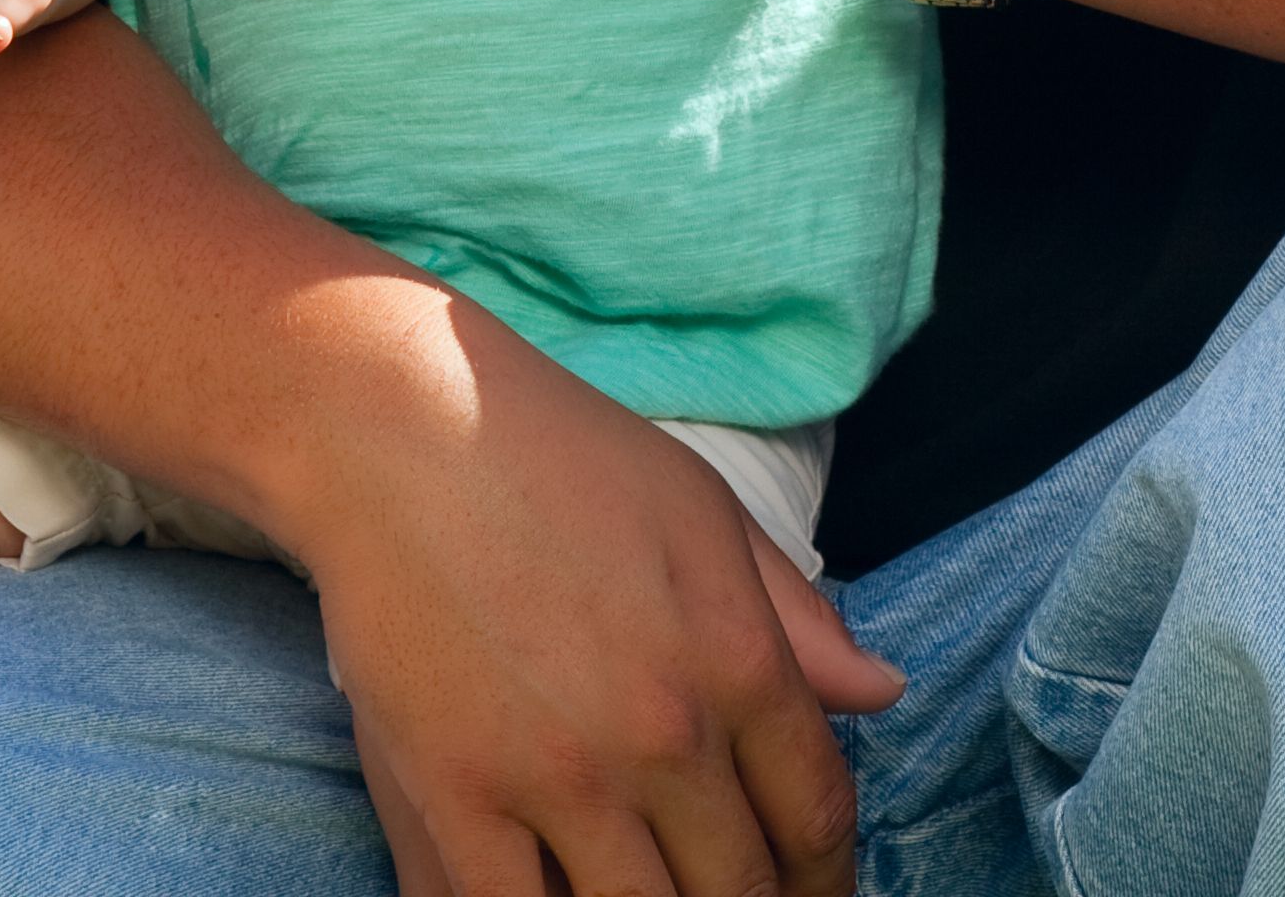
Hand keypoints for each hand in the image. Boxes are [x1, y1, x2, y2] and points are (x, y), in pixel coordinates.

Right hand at [293, 308, 901, 896]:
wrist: (403, 433)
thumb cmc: (560, 458)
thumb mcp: (707, 513)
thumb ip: (797, 617)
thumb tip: (882, 692)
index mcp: (738, 659)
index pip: (816, 815)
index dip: (826, 878)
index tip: (815, 891)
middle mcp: (663, 733)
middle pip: (740, 889)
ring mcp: (556, 776)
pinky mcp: (452, 798)